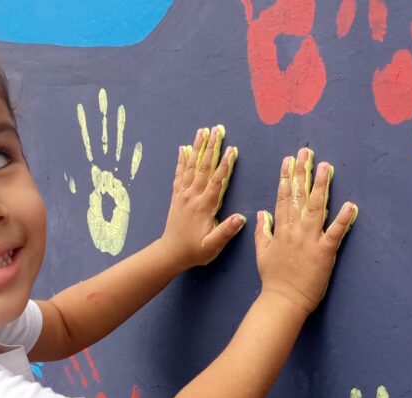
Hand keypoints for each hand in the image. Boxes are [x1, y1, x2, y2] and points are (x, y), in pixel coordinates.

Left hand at [159, 125, 245, 268]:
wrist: (170, 253)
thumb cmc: (194, 251)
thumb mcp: (212, 246)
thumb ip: (226, 231)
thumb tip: (241, 217)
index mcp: (204, 206)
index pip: (217, 181)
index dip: (225, 164)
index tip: (232, 149)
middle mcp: (192, 196)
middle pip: (204, 167)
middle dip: (211, 147)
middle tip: (217, 129)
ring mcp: (183, 194)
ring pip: (191, 166)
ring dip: (197, 147)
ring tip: (202, 131)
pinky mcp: (176, 196)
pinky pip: (179, 174)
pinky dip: (181, 160)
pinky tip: (184, 148)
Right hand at [255, 147, 356, 314]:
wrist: (283, 300)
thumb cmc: (273, 279)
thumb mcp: (262, 253)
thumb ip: (263, 232)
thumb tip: (261, 214)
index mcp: (281, 230)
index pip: (283, 198)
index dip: (286, 178)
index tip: (289, 160)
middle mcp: (294, 231)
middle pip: (298, 197)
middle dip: (302, 173)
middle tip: (306, 152)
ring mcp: (310, 240)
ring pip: (316, 208)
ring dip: (321, 186)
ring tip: (326, 167)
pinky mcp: (324, 252)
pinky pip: (335, 233)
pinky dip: (343, 219)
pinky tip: (350, 204)